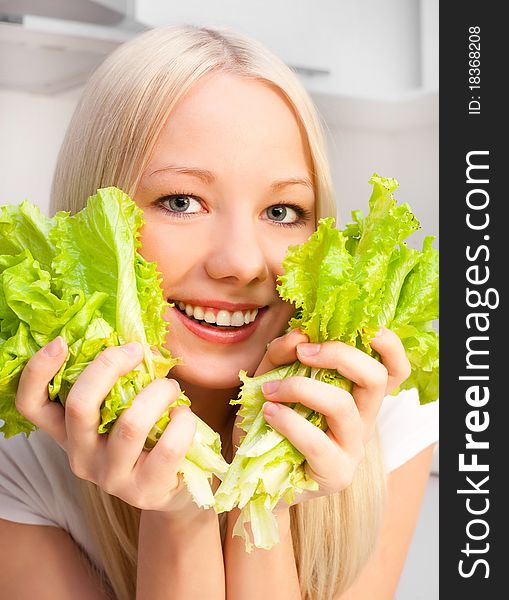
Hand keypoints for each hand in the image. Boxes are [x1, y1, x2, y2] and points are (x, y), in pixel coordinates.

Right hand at [15, 337, 197, 513]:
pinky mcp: (144, 490)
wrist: (171, 490)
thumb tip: (137, 342)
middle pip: (80, 404)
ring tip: (170, 388)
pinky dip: (183, 420)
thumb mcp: (122, 410)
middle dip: (111, 366)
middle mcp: (80, 456)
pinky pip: (169, 446)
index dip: (38, 371)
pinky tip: (182, 416)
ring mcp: (110, 477)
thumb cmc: (146, 437)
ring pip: (131, 423)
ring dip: (159, 392)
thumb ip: (119, 381)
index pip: (32, 405)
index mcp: (68, 432)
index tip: (61, 342)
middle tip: (137, 351)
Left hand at [236, 327, 410, 504]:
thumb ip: (283, 353)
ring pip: (343, 406)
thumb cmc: (271, 419)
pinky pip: (318, 442)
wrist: (253, 469)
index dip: (389, 345)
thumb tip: (299, 335)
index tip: (364, 327)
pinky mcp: (336, 473)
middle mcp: (364, 418)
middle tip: (303, 352)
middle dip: (340, 355)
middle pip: (376, 379)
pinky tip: (269, 413)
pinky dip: (289, 421)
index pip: (394, 369)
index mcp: (357, 393)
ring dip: (302, 388)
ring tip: (270, 390)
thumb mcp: (272, 376)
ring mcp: (352, 448)